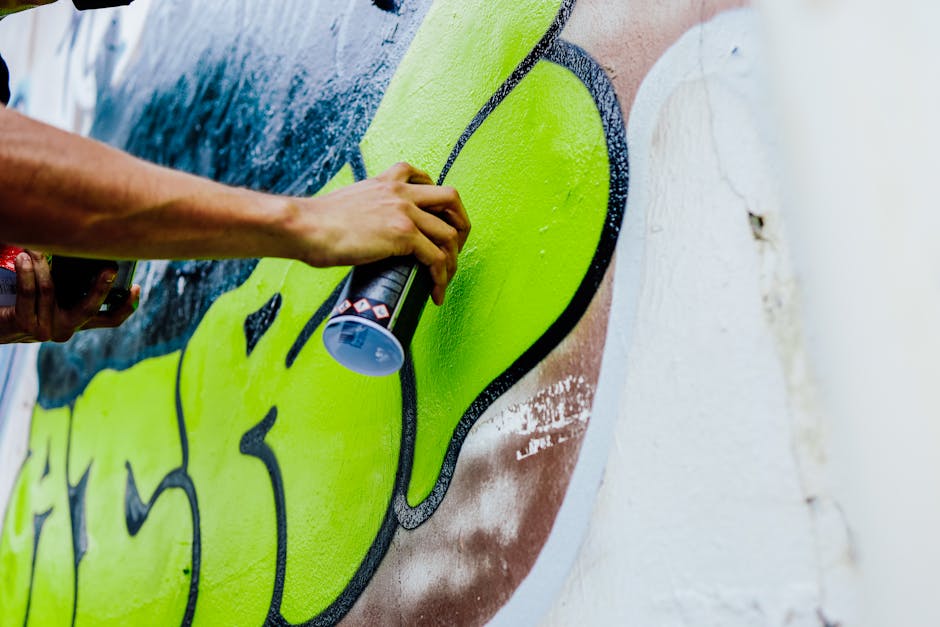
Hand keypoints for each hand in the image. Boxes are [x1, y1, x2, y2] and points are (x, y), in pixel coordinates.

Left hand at [0, 250, 139, 343]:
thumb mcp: (50, 293)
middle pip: (90, 308)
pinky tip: (23, 258)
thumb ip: (67, 283)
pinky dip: (27, 273)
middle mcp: (65, 329)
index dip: (127, 306)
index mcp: (76, 322)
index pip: (110, 319)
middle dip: (101, 287)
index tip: (135, 287)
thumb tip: (81, 249)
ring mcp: (46, 329)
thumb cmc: (22, 302)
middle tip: (110, 268)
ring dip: (43, 265)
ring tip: (36, 247)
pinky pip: (30, 294)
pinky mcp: (25, 325)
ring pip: (51, 291)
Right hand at [296, 162, 470, 304]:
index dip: (439, 202)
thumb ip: (367, 209)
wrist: (306, 226)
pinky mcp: (403, 235)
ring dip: (453, 259)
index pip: (426, 178)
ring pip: (450, 233)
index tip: (439, 223)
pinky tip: (436, 290)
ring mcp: (405, 212)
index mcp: (386, 181)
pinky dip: (441, 277)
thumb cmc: (317, 223)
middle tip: (454, 249)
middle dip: (461, 224)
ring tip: (445, 279)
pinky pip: (436, 258)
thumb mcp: (349, 202)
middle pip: (451, 199)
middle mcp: (401, 192)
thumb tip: (370, 232)